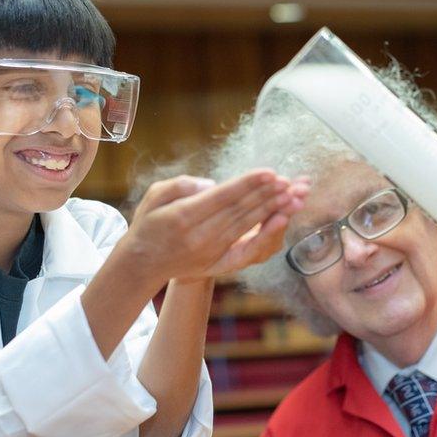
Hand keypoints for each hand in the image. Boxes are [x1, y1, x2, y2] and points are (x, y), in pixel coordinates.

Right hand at [121, 170, 308, 286]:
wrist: (143, 264)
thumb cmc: (149, 224)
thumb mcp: (153, 196)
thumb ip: (179, 186)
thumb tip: (210, 183)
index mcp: (183, 216)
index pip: (223, 197)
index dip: (249, 184)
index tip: (270, 172)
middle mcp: (200, 236)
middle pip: (241, 211)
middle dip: (268, 195)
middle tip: (289, 181)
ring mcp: (212, 251)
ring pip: (248, 226)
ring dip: (272, 210)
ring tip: (292, 196)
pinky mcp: (220, 262)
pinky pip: (248, 249)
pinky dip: (266, 236)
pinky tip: (280, 221)